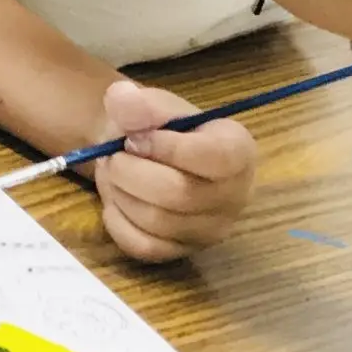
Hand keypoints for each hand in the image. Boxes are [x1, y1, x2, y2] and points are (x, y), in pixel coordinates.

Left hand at [88, 79, 256, 262]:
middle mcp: (235, 196)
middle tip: (112, 156)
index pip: (213, 158)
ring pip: (156, 222)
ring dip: (120, 194)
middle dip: (130, 171)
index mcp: (239, 152)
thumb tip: (120, 99)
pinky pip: (142, 246)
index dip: (165, 147)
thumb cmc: (162, 130)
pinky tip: (117, 201)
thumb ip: (140, 104)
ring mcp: (210, 231)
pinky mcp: (182, 252)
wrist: (150, 159)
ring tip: (115, 174)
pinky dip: (118, 222)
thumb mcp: (155, 106)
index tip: (134, 137)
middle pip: (177, 194)